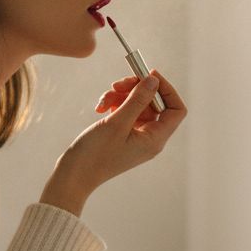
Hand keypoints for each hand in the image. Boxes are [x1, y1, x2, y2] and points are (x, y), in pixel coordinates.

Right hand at [40, 71, 186, 215]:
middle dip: (136, 90)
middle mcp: (149, 138)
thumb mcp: (118, 122)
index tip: (149, 75)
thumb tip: (154, 80)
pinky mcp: (122, 134)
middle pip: (154, 103)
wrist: (73, 175)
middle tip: (118, 83)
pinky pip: (124, 111)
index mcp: (155, 139)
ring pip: (136, 104)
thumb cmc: (96, 154)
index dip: (167, 89)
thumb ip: (138, 99)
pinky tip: (100, 108)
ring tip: (104, 99)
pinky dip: (113, 105)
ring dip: (120, 96)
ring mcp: (135, 136)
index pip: (176, 109)